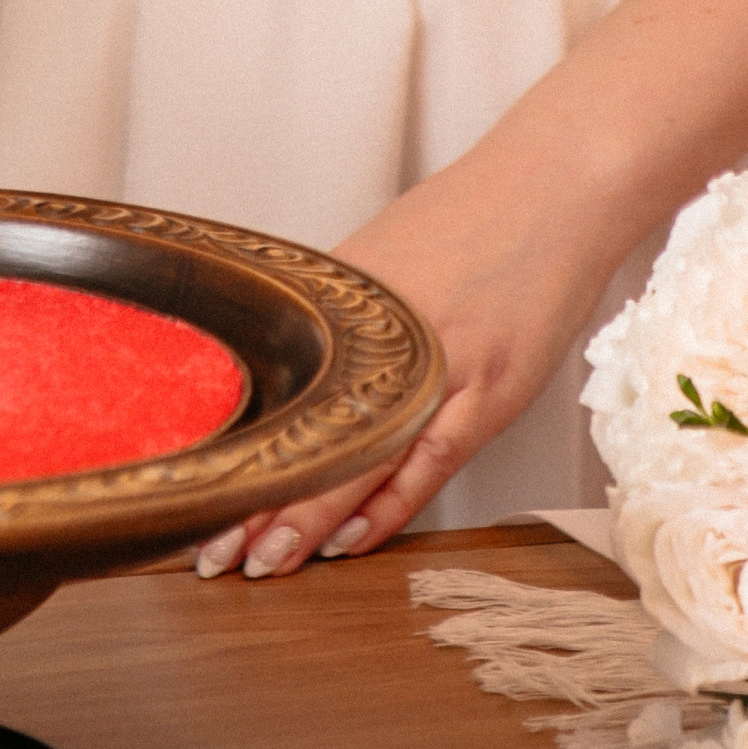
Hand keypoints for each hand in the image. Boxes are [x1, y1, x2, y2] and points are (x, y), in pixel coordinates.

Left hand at [192, 159, 616, 580]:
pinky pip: (432, 461)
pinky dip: (390, 506)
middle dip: (255, 500)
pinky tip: (351, 541)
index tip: (192, 495)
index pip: (275, 393)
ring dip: (310, 519)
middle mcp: (384, 338)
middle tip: (210, 553)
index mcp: (347, 302)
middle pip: (308, 433)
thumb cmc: (470, 216)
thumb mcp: (385, 259)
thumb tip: (300, 370)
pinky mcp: (491, 388)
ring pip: (362, 460)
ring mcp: (440, 367)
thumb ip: (346, 321)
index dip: (235, 451)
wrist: (555, 183)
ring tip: (263, 564)